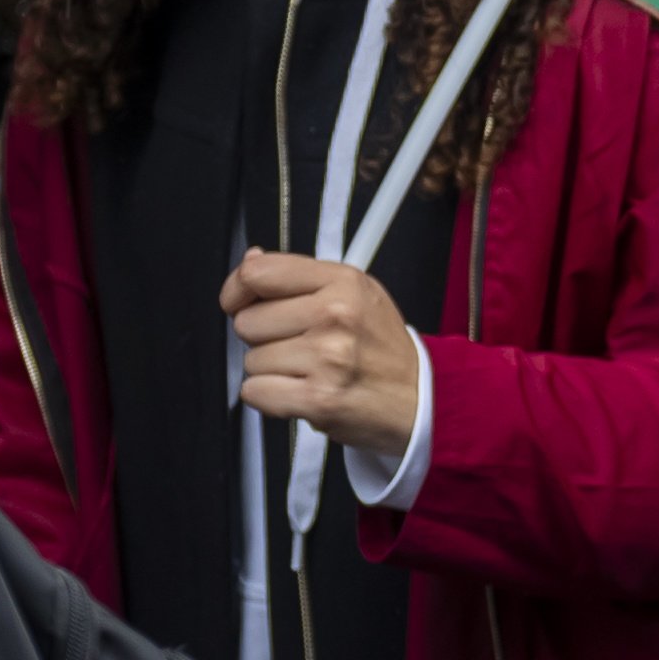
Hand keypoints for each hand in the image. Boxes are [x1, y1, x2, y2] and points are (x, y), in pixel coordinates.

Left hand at [220, 249, 421, 459]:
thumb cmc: (384, 348)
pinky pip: (255, 392)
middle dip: (264, 337)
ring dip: (271, 370)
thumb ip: (301, 276)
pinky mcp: (317, 398)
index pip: (258, 274)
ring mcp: (327, 358)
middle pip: (247, 322)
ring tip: (309, 370)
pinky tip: (301, 390)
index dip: (237, 289)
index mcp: (343, 282)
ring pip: (251, 360)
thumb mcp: (355, 293)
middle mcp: (335, 315)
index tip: (240, 302)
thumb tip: (251, 261)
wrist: (421, 398)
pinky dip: (271, 397)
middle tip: (300, 344)